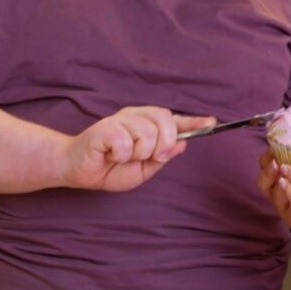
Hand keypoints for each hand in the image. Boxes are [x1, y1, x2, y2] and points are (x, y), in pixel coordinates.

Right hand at [62, 107, 213, 190]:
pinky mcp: (105, 128)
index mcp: (147, 125)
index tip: (211, 123)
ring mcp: (120, 120)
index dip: (194, 122)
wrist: (79, 172)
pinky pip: (126, 142)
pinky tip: (111, 155)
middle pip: (165, 121)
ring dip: (138, 153)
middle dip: (163, 144)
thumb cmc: (110, 168)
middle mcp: (135, 117)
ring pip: (147, 133)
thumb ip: (162, 156)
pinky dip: (121, 155)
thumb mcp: (143, 169)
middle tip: (147, 157)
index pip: (174, 120)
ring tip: (122, 157)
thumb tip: (182, 144)